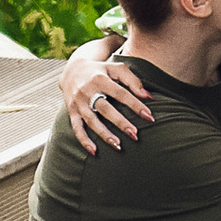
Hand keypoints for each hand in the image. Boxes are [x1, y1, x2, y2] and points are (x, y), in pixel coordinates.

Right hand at [60, 37, 152, 155]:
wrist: (72, 70)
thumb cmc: (100, 71)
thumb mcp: (116, 69)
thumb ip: (133, 81)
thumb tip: (149, 97)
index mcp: (100, 79)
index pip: (121, 93)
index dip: (135, 105)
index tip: (149, 117)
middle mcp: (87, 91)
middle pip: (105, 109)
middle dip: (120, 123)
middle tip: (135, 134)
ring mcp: (78, 102)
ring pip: (91, 121)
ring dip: (104, 134)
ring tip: (118, 146)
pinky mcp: (72, 111)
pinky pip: (76, 128)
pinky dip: (84, 140)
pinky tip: (94, 151)